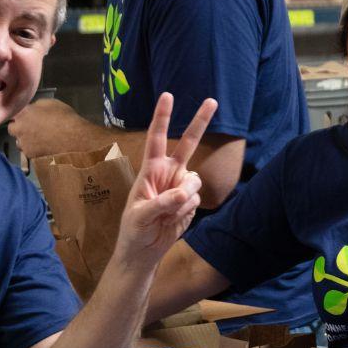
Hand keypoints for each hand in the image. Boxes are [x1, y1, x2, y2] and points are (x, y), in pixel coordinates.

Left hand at [9, 98, 93, 158]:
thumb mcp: (51, 103)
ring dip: (25, 141)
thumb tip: (32, 109)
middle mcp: (19, 128)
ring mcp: (23, 143)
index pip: (13, 113)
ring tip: (39, 141)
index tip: (27, 117)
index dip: (20, 116)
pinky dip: (33, 150)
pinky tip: (43, 149)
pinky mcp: (29, 155)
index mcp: (23, 113)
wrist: (74, 140)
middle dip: (19, 128)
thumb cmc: (64, 118)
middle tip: (32, 129)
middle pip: (12, 129)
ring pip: (19, 142)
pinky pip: (27, 152)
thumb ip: (37, 106)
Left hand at [114, 92, 217, 267]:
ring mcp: (181, 186)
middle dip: (200, 122)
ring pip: (194, 182)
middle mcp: (168, 173)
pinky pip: (196, 201)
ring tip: (167, 215)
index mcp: (150, 170)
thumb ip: (161, 203)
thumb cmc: (134, 230)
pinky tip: (173, 220)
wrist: (144, 251)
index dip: (163, 118)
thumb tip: (184, 192)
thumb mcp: (141, 217)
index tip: (168, 96)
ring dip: (184, 199)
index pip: (157, 139)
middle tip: (213, 100)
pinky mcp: (190, 202)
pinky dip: (186, 212)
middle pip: (188, 143)